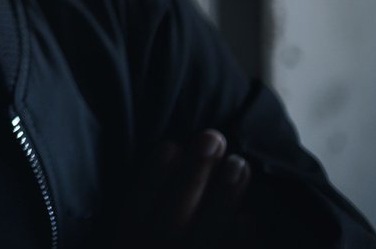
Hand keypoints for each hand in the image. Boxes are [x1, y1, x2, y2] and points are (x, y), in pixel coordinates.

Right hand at [111, 129, 253, 247]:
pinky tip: (250, 219)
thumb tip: (170, 158)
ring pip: (206, 234)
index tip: (170, 145)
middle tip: (213, 138)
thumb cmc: (151, 246)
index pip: (135, 208)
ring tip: (239, 165)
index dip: (152, 176)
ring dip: (224, 198)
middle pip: (173, 215)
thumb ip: (139, 217)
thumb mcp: (127, 240)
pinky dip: (241, 241)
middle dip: (195, 174)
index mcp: (125, 245)